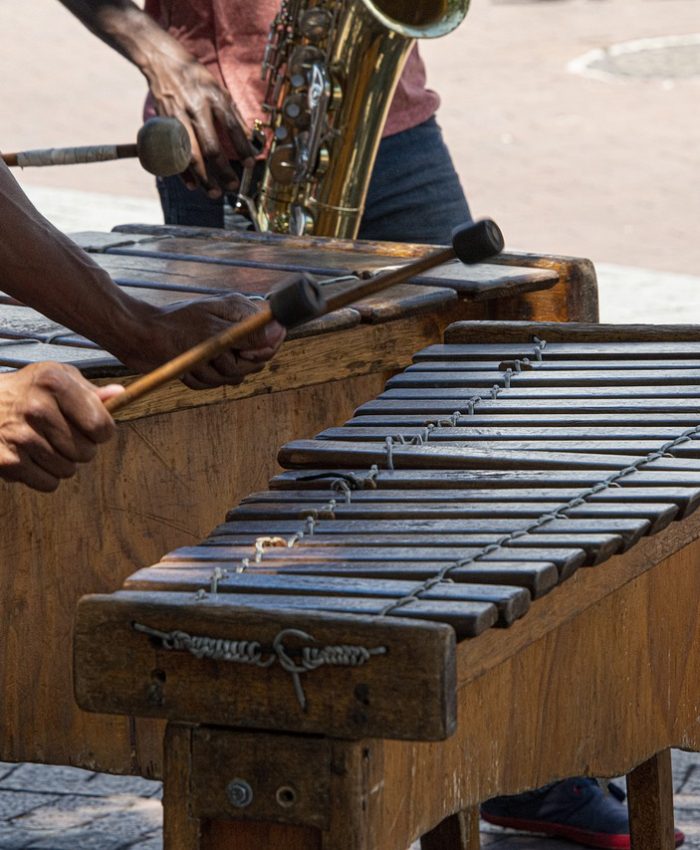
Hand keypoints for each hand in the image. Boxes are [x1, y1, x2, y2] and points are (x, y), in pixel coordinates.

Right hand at [0, 363, 123, 491]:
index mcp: (54, 383)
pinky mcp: (8, 460)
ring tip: (44, 444)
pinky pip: (48, 483)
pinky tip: (31, 456)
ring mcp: (20, 435)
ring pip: (68, 470)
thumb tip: (119, 395)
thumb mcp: (56, 377)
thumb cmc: (24, 391)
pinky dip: (44, 476)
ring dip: (62, 462)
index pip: (101, 426)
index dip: (101, 431)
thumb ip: (89, 390)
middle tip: (61, 435)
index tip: (91, 428)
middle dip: (80, 448)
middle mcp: (36, 408)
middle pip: (86, 452)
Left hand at [116, 292, 284, 389]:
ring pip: (235, 375)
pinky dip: (200, 380)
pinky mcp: (209, 362)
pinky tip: (186, 369)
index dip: (260, 351)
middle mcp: (236, 329)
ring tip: (193, 363)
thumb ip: (248, 336)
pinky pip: (217, 382)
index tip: (240, 352)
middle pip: (256, 362)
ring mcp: (223, 347)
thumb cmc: (173, 329)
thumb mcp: (213, 333)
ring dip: (211, 374)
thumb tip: (280, 330)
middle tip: (210, 357)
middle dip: (230, 366)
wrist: (139, 339)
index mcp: (241, 313)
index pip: (273, 337)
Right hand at [145, 46, 255, 195]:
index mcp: (213, 98)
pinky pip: (173, 154)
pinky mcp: (164, 125)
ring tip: (213, 193)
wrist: (162, 62)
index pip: (232, 127)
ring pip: (191, 155)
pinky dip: (182, 172)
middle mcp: (196, 109)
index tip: (249, 164)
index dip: (242, 147)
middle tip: (232, 186)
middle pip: (211, 146)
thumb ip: (232, 114)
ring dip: (203, 177)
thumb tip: (249, 138)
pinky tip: (192, 185)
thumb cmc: (195, 78)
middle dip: (223, 170)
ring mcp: (179, 119)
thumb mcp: (218, 89)